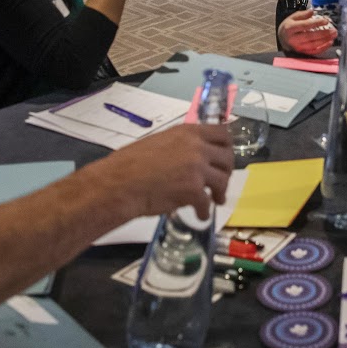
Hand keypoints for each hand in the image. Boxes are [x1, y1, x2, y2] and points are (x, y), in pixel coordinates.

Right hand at [109, 124, 234, 220]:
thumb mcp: (160, 142)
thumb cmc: (131, 164)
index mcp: (188, 132)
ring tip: (216, 200)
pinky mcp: (194, 190)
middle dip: (226, 171)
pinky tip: (200, 215)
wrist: (119, 183)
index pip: (222, 133)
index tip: (224, 157)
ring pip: (222, 181)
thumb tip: (192, 156)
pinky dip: (204, 211)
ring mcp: (197, 168)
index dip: (226, 147)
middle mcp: (197, 147)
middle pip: (227, 158)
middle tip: (220, 181)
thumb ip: (181, 145)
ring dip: (220, 192)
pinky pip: (207, 202)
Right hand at [278, 9, 336, 55]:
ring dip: (325, 40)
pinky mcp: (302, 53)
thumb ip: (302, 14)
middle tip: (333, 30)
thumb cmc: (289, 27)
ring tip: (333, 35)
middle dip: (323, 33)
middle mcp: (293, 39)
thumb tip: (312, 11)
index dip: (316, 23)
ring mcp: (298, 47)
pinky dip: (323, 48)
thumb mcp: (292, 17)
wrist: (282, 38)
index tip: (326, 21)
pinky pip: (314, 51)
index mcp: (290, 28)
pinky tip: (329, 42)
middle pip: (310, 37)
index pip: (305, 25)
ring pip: (313, 45)